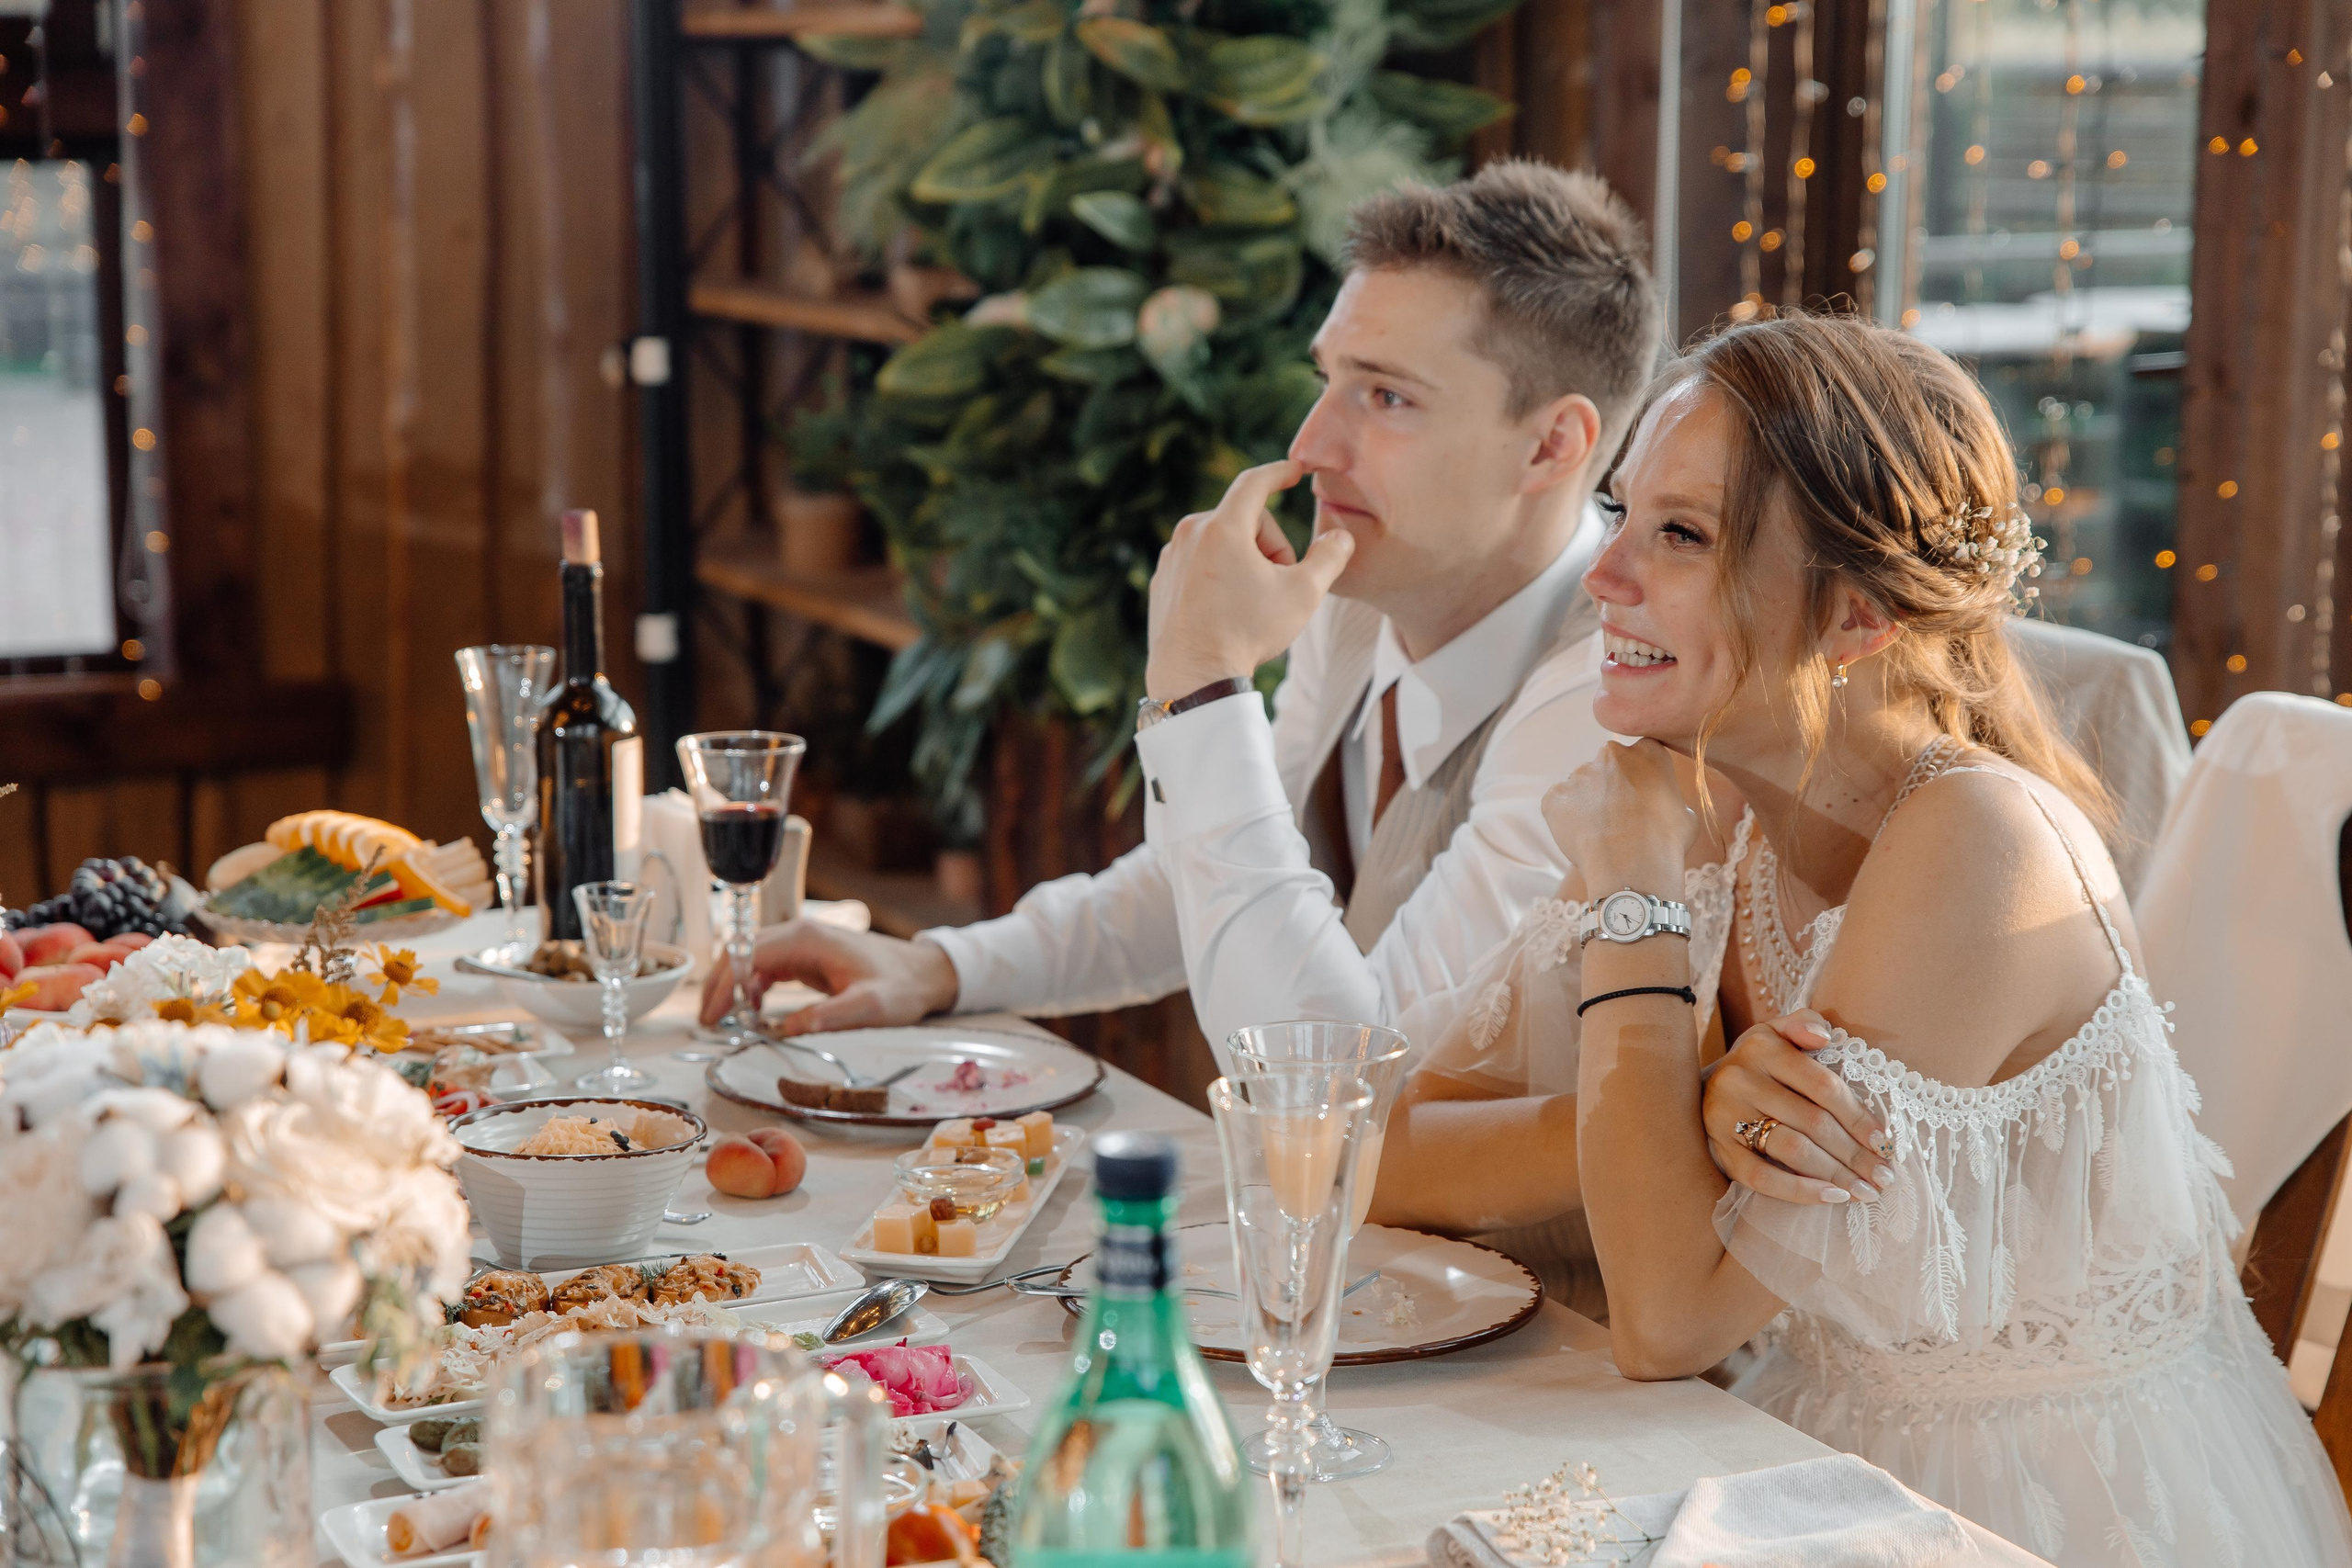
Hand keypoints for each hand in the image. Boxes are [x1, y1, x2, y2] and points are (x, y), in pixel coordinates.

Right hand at [697, 921, 959, 1034]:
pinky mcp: (807, 955)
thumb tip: (787, 1029)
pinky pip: (767, 965)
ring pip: (750, 957)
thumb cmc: (901, 986)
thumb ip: (830, 1017)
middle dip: (720, 984)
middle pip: (742, 951)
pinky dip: (752, 984)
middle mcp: (800, 933)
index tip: (714, 1015)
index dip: (726, 984)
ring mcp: (803, 942)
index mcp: (808, 939)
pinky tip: (753, 1008)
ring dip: (733, 985)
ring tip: (721, 1019)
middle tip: (708, 1020)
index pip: (749, 955)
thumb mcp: (870, 1007)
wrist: (924, 972)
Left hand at [1144, 459, 1354, 701]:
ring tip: (1252, 603)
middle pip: (1244, 521)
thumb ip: (1329, 558)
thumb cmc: (1247, 633)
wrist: (1193, 678)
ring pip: (1221, 543)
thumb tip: (1340, 538)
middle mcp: (1189, 534)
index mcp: (1222, 527)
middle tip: (1280, 585)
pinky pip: (1199, 565)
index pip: (1255, 483)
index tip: (1295, 470)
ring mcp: (1170, 558)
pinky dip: (1219, 577)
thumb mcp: (1303, 594)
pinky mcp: (1161, 581)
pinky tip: (1226, 612)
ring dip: (1245, 562)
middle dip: (1270, 546)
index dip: (1279, 472)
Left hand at [1541, 738, 1695, 891]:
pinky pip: (1559, 805)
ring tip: (1602, 834)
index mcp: (1647, 752)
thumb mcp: (1686, 814)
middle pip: (1607, 767)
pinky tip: (1583, 839)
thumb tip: (1661, 806)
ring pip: (1582, 786)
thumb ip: (1667, 798)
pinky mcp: (1555, 796)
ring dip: (1588, 804)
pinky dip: (1566, 820)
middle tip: (1619, 818)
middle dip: (1611, 787)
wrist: (1633, 865)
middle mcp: (1610, 754)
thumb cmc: (1666, 841)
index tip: (1642, 797)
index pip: (1641, 754)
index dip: (1640, 777)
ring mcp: (1579, 774)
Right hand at [1701, 1009, 1896, 1203]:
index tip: (1885, 1144)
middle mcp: (1740, 1079)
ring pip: (1792, 1150)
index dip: (1859, 1117)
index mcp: (1761, 1047)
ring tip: (1865, 1191)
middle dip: (1855, 1154)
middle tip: (1884, 1176)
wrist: (1699, 1092)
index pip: (1823, 1085)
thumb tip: (1823, 1036)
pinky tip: (1831, 1197)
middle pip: (1813, 1122)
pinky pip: (1761, 1177)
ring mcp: (1725, 1117)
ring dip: (1836, 1175)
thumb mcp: (1775, 1035)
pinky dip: (1799, 1191)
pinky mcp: (1719, 1150)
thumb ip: (1802, 1024)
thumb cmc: (1756, 1066)